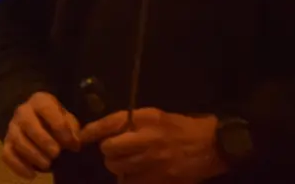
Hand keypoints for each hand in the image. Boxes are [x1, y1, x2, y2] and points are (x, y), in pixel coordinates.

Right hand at [1, 92, 81, 179]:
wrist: (42, 126)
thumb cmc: (59, 123)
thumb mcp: (70, 122)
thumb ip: (75, 131)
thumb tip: (75, 142)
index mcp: (40, 101)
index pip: (46, 108)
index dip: (59, 126)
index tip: (72, 144)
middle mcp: (23, 111)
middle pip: (27, 123)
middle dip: (43, 140)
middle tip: (56, 154)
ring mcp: (12, 127)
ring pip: (17, 140)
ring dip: (32, 154)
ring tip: (48, 165)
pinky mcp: (7, 143)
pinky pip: (7, 154)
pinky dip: (18, 166)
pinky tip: (32, 175)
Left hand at [77, 108, 225, 183]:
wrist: (212, 146)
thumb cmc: (182, 128)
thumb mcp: (156, 116)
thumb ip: (131, 122)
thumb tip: (106, 131)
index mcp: (145, 119)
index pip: (109, 124)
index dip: (92, 131)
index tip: (82, 136)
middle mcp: (146, 139)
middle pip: (109, 149)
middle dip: (108, 151)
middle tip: (115, 151)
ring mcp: (152, 162)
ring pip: (118, 168)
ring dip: (118, 166)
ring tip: (126, 163)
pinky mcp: (159, 179)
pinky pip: (132, 182)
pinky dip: (130, 179)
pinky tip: (137, 173)